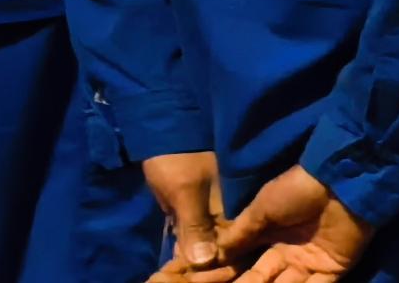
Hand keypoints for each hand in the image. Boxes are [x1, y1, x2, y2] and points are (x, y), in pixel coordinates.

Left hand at [141, 152, 233, 282]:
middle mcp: (229, 209)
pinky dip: (189, 243)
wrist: (164, 130)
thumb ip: (195, 226)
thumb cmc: (178, 161)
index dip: (221, 263)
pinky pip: (196, 231)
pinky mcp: (196, 207)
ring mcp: (212, 208)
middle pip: (223, 244)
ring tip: (186, 272)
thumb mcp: (185, 193)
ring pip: (209, 239)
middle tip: (193, 277)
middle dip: (209, 261)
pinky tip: (182, 255)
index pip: (234, 243)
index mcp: (234, 206)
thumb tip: (204, 262)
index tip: (205, 278)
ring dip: (198, 253)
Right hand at [218, 167, 370, 282]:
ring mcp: (311, 263)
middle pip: (264, 281)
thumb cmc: (296, 191)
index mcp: (271, 239)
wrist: (339, 182)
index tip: (210, 282)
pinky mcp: (333, 270)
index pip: (247, 266)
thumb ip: (239, 234)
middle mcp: (289, 254)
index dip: (231, 276)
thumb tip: (213, 255)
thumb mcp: (261, 209)